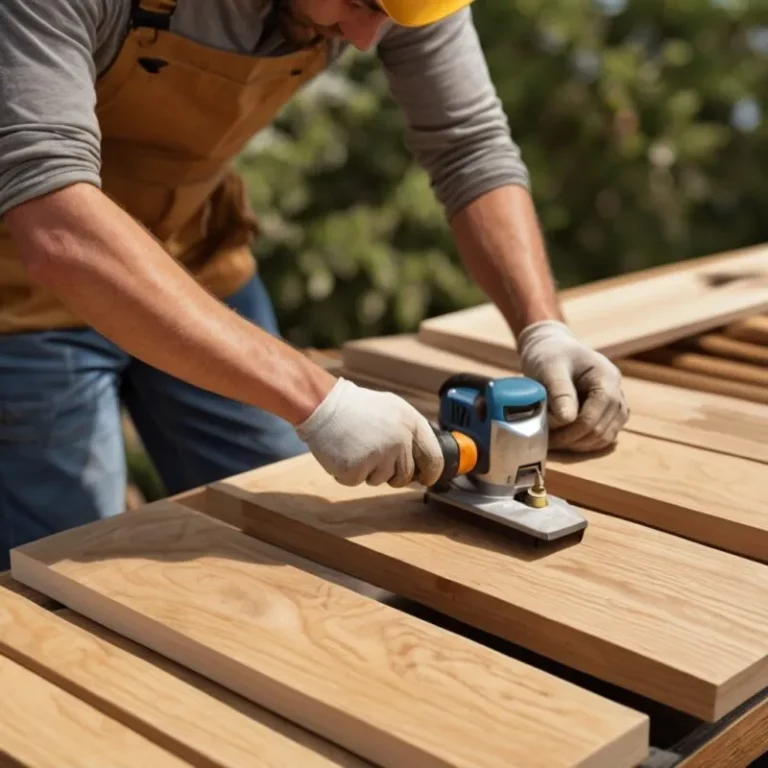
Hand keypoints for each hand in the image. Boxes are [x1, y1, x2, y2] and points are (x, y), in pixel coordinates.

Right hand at [295, 378, 444, 486]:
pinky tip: (345, 452)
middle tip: (377, 458)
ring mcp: (378, 456)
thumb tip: (425, 461)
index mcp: (411, 423)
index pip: (433, 458)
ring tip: (357, 447)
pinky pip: (358, 481)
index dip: (431, 473)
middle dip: (393, 474)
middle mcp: (399, 440)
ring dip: (370, 471)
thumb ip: (411, 432)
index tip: (427, 478)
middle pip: (405, 475)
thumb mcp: (393, 409)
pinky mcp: (356, 469)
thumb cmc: (358, 408)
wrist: (324, 405)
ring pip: (381, 480)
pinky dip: (350, 472)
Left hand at [517, 320, 628, 451]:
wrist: (552, 349)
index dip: (575, 428)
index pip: (598, 411)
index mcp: (606, 377)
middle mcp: (617, 392)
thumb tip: (567, 419)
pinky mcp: (608, 414)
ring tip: (555, 441)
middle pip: (603, 428)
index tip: (550, 436)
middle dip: (574, 439)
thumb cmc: (549, 354)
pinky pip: (603, 436)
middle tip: (548, 442)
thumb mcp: (549, 367)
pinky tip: (564, 441)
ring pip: (606, 437)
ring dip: (580, 445)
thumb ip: (560, 391)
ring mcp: (616, 405)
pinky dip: (584, 443)